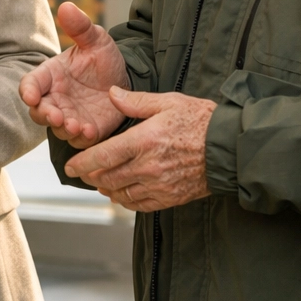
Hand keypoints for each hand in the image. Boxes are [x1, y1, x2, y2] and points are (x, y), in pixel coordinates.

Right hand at [19, 2, 130, 147]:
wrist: (126, 79)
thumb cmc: (103, 58)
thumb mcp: (95, 40)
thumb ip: (80, 27)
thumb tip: (66, 6)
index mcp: (52, 75)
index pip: (30, 84)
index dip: (27, 90)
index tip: (30, 96)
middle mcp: (56, 98)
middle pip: (38, 111)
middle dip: (44, 114)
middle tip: (56, 115)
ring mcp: (69, 116)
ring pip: (57, 128)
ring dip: (64, 128)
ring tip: (76, 125)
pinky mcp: (86, 131)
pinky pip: (78, 140)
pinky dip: (82, 139)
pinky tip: (90, 132)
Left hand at [64, 87, 214, 212]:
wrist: (229, 149)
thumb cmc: (200, 121)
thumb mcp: (168, 102)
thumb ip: (136, 102)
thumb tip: (112, 94)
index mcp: (144, 141)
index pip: (103, 156)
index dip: (82, 163)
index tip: (70, 166)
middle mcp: (148, 167)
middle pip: (107, 177)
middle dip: (91, 175)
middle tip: (83, 171)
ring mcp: (159, 185)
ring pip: (121, 193)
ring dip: (107, 188)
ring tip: (100, 181)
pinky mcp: (169, 198)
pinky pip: (139, 205)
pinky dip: (125, 200)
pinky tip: (122, 193)